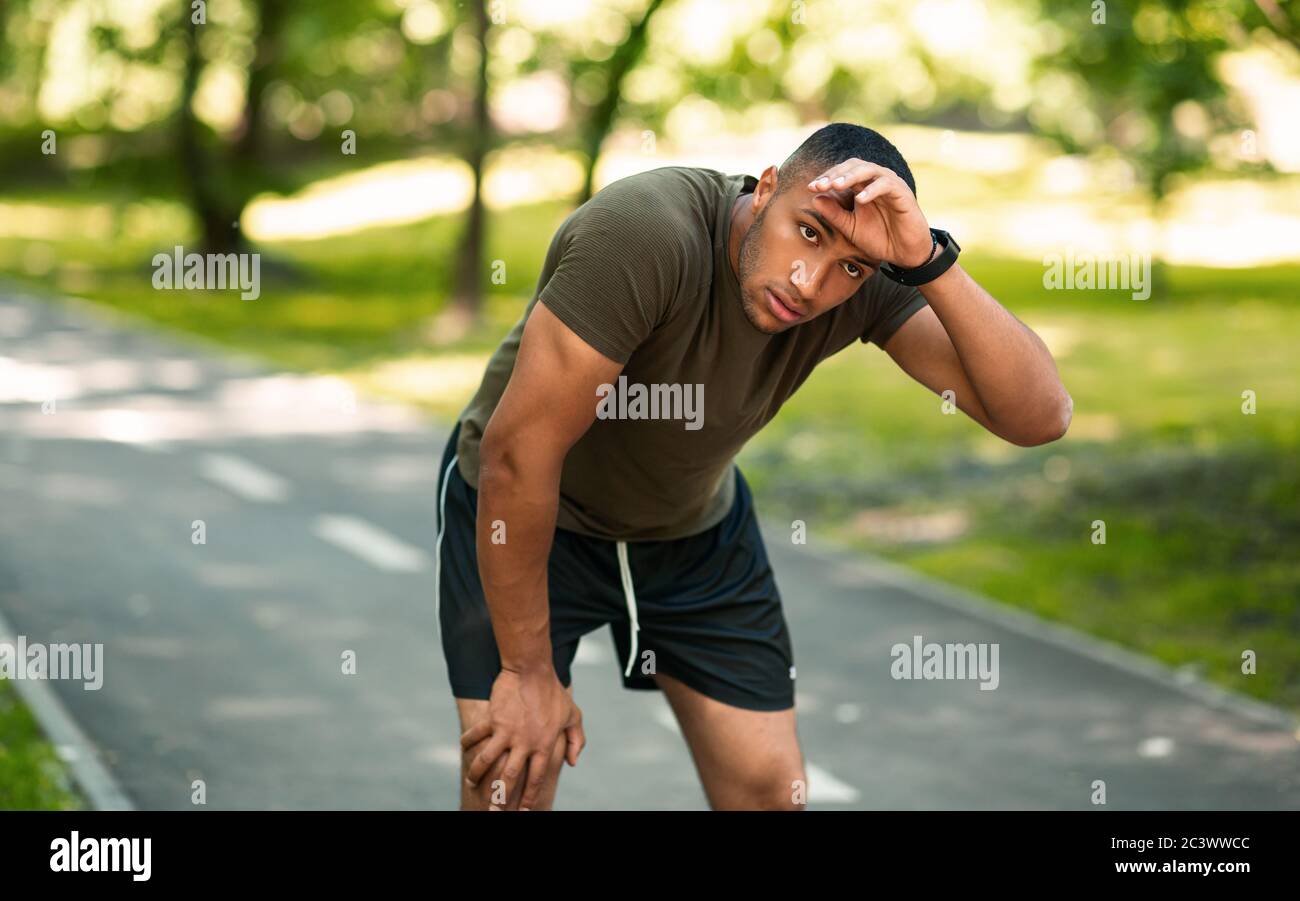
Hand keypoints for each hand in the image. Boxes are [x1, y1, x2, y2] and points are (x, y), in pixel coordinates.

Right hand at [459, 666, 585, 809]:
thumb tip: (573, 763)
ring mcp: (506, 732)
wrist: (532, 670)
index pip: (536, 779)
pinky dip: (467, 742)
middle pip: (510, 778)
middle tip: (492, 813)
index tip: (523, 812)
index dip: (529, 798)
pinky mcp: (493, 720)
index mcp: (543, 745)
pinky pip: (476, 735)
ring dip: (476, 774)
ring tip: (471, 782)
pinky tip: (463, 748)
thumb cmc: (554, 693)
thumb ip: (575, 740)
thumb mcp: (573, 716)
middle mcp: (524, 743)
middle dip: (500, 799)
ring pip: (487, 761)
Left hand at [807, 159, 932, 268]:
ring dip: (850, 177)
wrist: (904, 253)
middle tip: (819, 185)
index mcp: (863, 186)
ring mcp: (890, 184)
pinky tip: (859, 200)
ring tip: (835, 186)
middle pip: (854, 165)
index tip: (811, 188)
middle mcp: (876, 180)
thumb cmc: (879, 238)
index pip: (843, 172)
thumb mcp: (851, 228)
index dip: (827, 177)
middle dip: (835, 174)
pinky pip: (886, 185)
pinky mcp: (903, 193)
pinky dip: (872, 190)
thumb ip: (834, 214)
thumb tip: (815, 199)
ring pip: (869, 170)